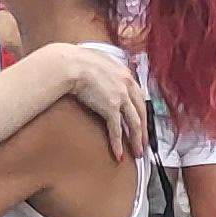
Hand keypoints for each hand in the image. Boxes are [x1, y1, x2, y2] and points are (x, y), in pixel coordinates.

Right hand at [31, 39, 143, 155]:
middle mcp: (128, 86)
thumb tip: (106, 77)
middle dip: (144, 130)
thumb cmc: (79, 61)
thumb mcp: (101, 62)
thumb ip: (109, 72)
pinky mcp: (110, 108)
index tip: (142, 123)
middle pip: (141, 112)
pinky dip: (118, 143)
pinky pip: (117, 130)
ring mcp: (121, 97)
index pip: (139, 98)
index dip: (141, 112)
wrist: (71, 64)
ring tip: (137, 153)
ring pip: (134, 123)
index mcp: (126, 75)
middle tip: (144, 143)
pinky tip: (118, 154)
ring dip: (136, 140)